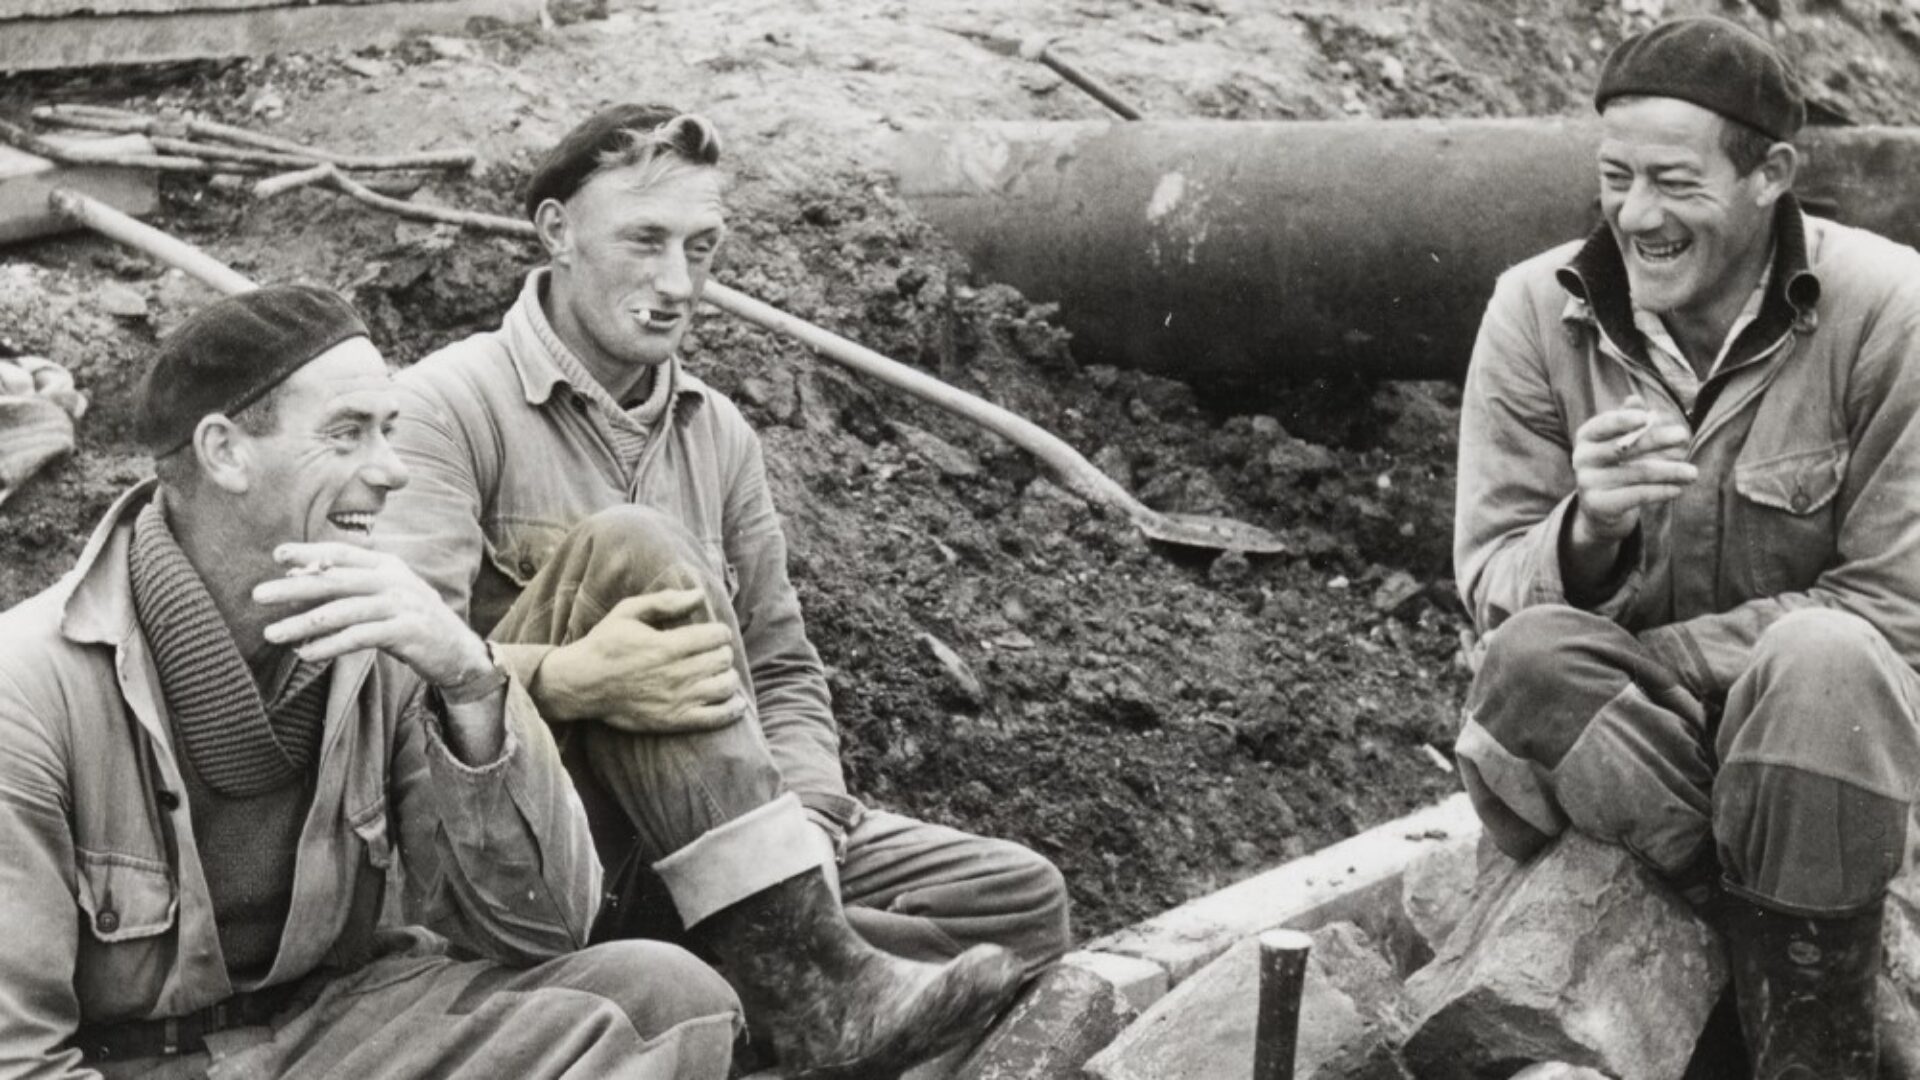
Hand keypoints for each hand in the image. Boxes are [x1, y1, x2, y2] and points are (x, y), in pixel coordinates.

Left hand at [254, 542, 493, 689]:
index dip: (310, 553)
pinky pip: (359, 637)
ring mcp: (402, 605)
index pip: (343, 554)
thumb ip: (350, 588)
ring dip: (303, 623)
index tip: (277, 555)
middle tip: (258, 594)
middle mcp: (395, 581)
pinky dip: (329, 646)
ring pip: (343, 611)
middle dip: (295, 587)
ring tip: (272, 633)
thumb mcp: (386, 597)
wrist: (458, 652)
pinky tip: (305, 654)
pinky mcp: (406, 632)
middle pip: (337, 580)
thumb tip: (299, 579)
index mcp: (388, 566)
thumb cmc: (413, 623)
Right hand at [532, 588, 747, 733]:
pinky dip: (732, 709)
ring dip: (728, 676)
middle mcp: (676, 673)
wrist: (581, 684)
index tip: (711, 633)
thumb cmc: (605, 643)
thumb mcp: (628, 612)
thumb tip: (699, 595)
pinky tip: (735, 702)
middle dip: (722, 652)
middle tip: (713, 652)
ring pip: (725, 686)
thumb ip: (665, 601)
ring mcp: (677, 699)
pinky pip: (716, 718)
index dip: (719, 632)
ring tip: (718, 672)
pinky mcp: (674, 720)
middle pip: (723, 659)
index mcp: (667, 645)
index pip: (716, 636)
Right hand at [1570, 394, 1696, 546]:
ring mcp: (1588, 482)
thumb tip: (1636, 400)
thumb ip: (1629, 420)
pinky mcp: (1598, 505)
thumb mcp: (1620, 440)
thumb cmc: (1616, 464)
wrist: (1600, 506)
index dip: (1623, 421)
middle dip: (1655, 439)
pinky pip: (1636, 495)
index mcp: (1587, 436)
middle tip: (1684, 435)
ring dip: (1669, 471)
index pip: (1603, 425)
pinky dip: (1660, 492)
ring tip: (1693, 473)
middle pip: (1623, 447)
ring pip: (1636, 473)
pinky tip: (1677, 489)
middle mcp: (1582, 458)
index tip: (1646, 418)